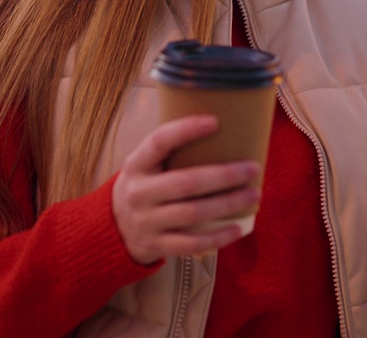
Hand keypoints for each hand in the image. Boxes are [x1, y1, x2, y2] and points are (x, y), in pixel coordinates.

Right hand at [112, 115, 260, 264]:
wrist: (113, 230)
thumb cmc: (144, 187)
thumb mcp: (144, 166)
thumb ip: (170, 152)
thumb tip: (221, 132)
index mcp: (136, 165)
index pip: (158, 142)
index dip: (185, 130)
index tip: (215, 122)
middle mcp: (139, 192)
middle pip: (186, 182)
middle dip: (224, 175)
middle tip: (253, 168)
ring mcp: (146, 221)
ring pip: (192, 213)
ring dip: (227, 204)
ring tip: (253, 194)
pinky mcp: (156, 245)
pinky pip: (190, 243)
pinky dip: (216, 237)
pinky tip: (237, 228)